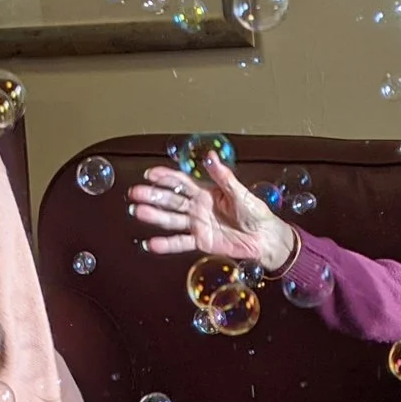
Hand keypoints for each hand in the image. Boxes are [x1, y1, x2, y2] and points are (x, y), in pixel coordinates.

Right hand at [126, 154, 298, 272]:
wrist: (265, 238)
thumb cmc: (256, 212)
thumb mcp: (240, 192)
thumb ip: (224, 177)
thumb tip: (210, 157)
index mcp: (206, 192)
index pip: (181, 182)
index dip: (166, 177)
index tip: (150, 173)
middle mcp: (197, 207)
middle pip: (171, 200)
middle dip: (153, 196)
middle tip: (135, 193)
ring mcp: (197, 225)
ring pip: (171, 220)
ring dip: (154, 216)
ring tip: (137, 212)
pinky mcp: (200, 242)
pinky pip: (180, 243)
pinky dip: (166, 245)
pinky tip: (151, 244)